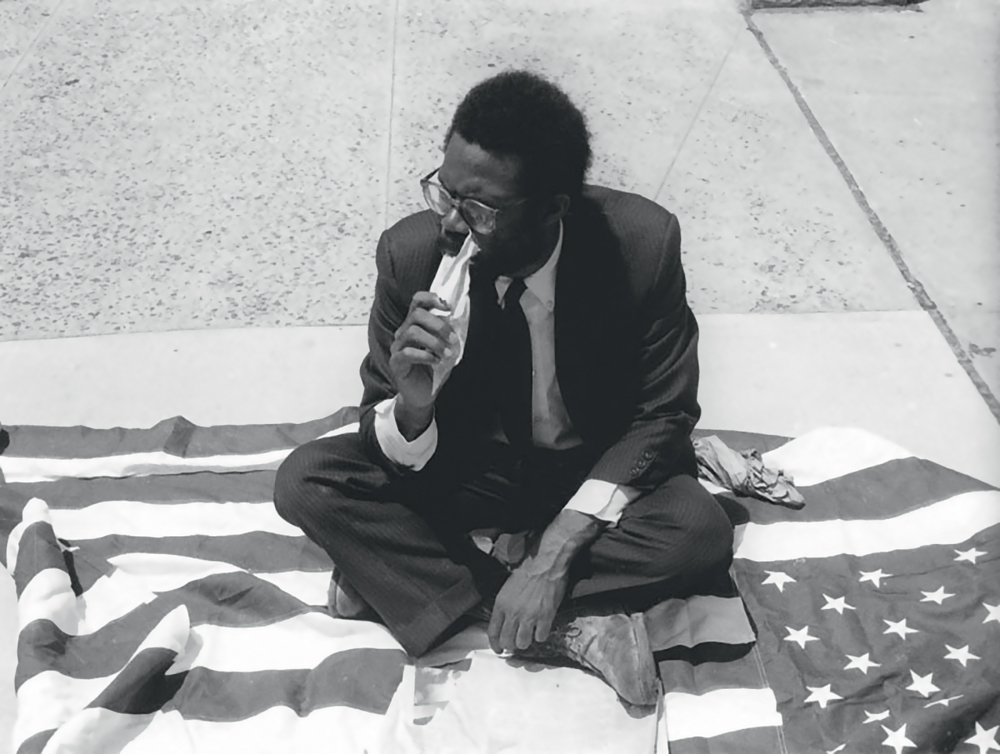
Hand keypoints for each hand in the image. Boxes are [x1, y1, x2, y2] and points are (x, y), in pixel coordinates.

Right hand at [389, 292, 455, 433]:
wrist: (424, 395)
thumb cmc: (435, 369)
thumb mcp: (447, 347)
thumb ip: (450, 332)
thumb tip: (459, 316)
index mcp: (415, 324)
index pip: (417, 301)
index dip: (430, 298)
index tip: (447, 307)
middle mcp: (403, 332)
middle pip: (416, 314)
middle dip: (438, 325)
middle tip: (453, 339)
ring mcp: (397, 346)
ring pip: (412, 332)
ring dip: (434, 342)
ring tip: (446, 354)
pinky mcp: (395, 362)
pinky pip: (407, 352)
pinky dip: (425, 355)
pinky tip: (436, 362)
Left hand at [488, 557, 568, 653]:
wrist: (544, 564)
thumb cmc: (527, 572)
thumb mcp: (508, 588)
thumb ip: (504, 606)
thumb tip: (505, 621)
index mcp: (501, 604)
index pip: (493, 632)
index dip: (495, 644)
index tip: (498, 648)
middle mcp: (512, 613)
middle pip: (507, 641)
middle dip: (510, 646)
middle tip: (515, 644)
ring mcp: (529, 616)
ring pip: (522, 643)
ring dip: (525, 642)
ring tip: (529, 636)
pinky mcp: (544, 617)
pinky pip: (540, 637)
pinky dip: (541, 636)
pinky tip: (541, 629)